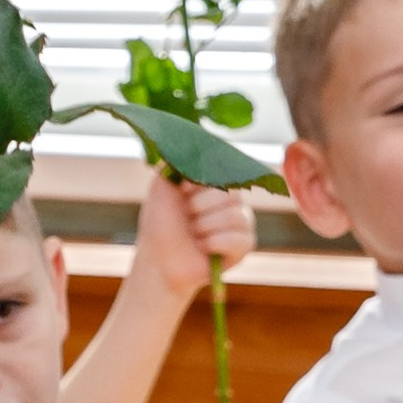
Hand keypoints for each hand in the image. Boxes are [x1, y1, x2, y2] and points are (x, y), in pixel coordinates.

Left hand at [132, 170, 258, 298]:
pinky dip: (216, 243)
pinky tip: (203, 247)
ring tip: (194, 235)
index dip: (200, 185)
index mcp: (215, 183)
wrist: (158, 259)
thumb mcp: (162, 186)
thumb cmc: (160, 223)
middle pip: (232, 194)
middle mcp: (231, 199)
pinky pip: (241, 239)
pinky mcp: (244, 245)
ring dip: (206, 227)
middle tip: (187, 218)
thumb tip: (192, 143)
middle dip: (200, 208)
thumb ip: (176, 161)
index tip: (182, 193)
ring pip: (236, 217)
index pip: (224, 171)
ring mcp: (240, 222)